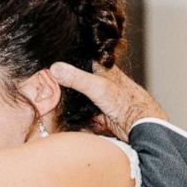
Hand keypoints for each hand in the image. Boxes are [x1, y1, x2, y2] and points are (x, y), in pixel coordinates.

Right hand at [49, 62, 165, 140]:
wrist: (140, 126)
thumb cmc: (126, 101)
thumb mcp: (97, 87)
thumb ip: (76, 78)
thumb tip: (54, 68)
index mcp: (100, 67)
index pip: (76, 61)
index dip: (62, 65)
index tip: (46, 70)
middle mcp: (98, 81)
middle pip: (74, 82)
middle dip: (62, 88)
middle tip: (47, 91)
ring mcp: (97, 98)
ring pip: (76, 100)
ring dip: (67, 105)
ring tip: (53, 106)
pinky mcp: (97, 113)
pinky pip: (81, 115)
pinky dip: (75, 118)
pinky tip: (67, 119)